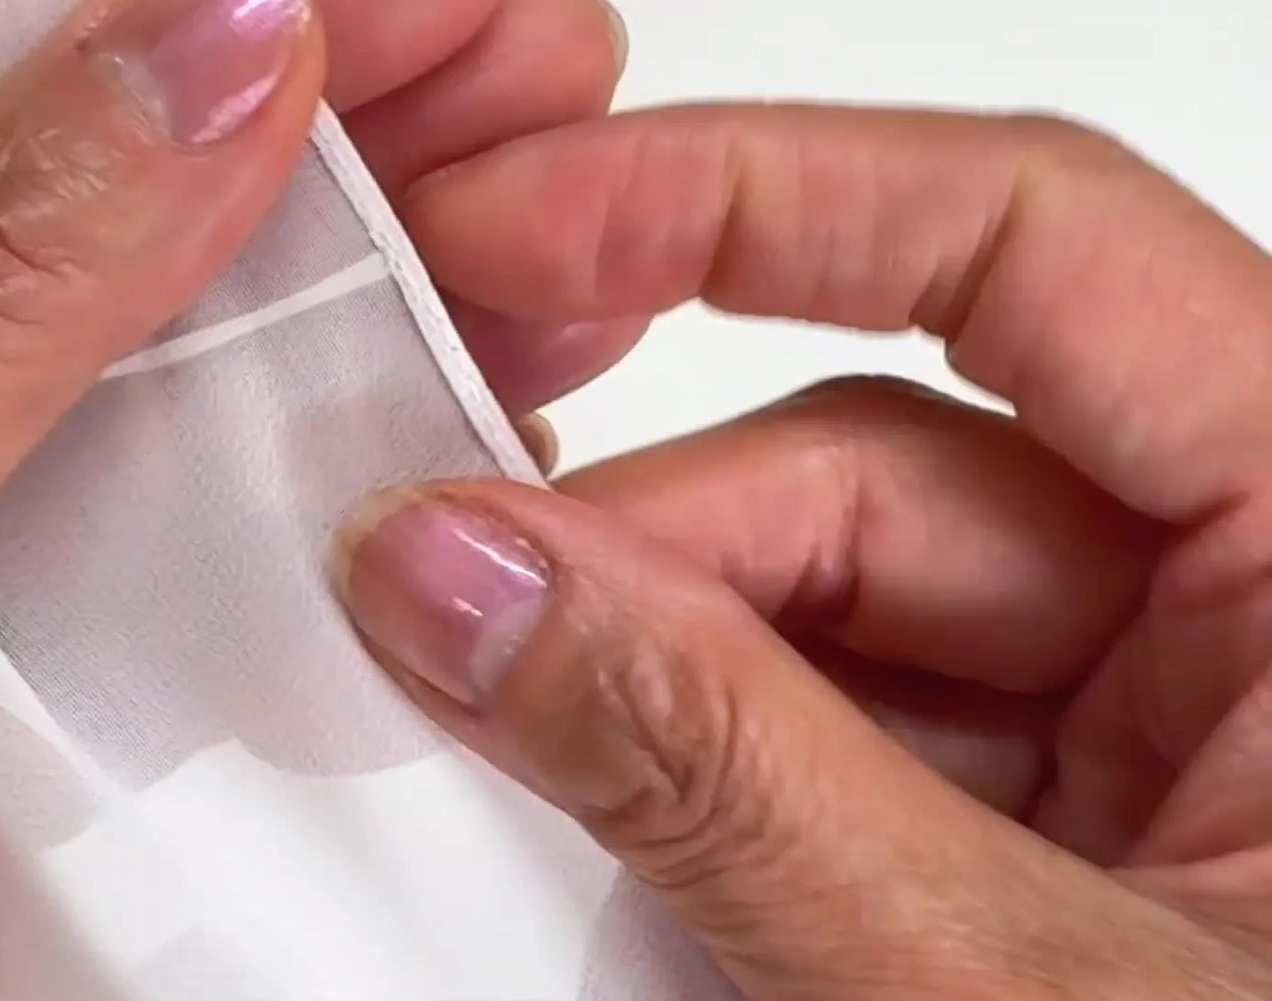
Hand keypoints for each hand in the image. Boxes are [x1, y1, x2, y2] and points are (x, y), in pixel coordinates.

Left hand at [0, 1, 623, 997]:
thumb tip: (191, 61)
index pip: (2, 115)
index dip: (218, 27)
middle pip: (151, 234)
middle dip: (369, 135)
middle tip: (536, 79)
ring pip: (226, 403)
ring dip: (406, 304)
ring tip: (555, 253)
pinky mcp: (72, 742)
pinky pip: (249, 600)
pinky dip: (380, 519)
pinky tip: (483, 444)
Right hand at [336, 105, 1271, 997]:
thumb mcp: (1005, 979)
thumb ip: (734, 772)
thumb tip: (464, 582)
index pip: (1029, 244)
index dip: (747, 198)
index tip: (510, 229)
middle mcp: (1250, 623)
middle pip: (876, 467)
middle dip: (646, 544)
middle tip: (445, 619)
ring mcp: (1156, 750)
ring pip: (830, 616)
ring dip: (655, 683)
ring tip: (516, 764)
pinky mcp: (1065, 858)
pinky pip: (841, 744)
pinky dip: (704, 781)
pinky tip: (618, 846)